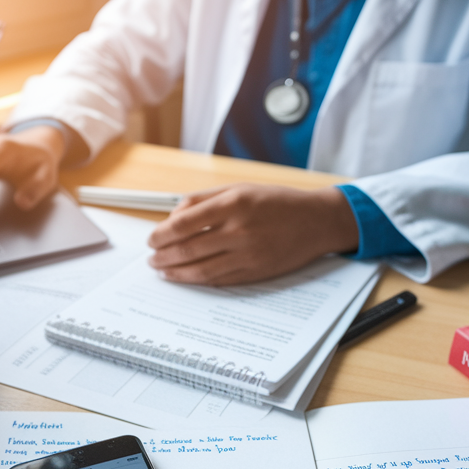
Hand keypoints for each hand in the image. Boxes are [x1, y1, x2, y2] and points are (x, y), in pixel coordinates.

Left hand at [147, 183, 358, 284]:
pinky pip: (219, 279)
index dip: (161, 234)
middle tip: (152, 258)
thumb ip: (204, 200)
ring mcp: (247, 254)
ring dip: (175, 272)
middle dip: (163, 256)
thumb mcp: (239, 188)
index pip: (183, 223)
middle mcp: (239, 230)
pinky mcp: (255, 272)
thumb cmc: (277, 202)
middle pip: (187, 248)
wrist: (316, 222)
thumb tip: (174, 217)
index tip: (152, 238)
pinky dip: (197, 280)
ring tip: (162, 270)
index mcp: (233, 204)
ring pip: (200, 269)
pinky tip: (186, 277)